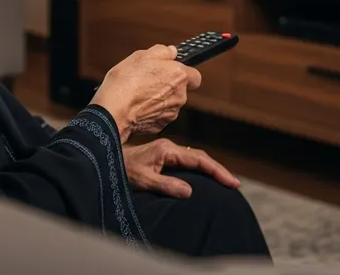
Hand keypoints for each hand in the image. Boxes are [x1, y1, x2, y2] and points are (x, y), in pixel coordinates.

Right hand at [90, 45, 200, 143]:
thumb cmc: (126, 82)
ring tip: (138, 93)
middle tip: (148, 80)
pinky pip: (159, 115)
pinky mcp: (160, 125)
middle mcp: (179, 96)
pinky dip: (151, 111)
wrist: (113, 111)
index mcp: (179, 75)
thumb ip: (161, 51)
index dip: (183, 72)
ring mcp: (171, 113)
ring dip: (159, 99)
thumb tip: (171, 51)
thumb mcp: (141, 55)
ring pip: (169, 103)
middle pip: (180, 90)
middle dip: (167, 85)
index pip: (194, 76)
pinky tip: (136, 105)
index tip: (170, 70)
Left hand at [123, 138, 239, 198]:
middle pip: (200, 157)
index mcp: (166, 150)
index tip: (232, 182)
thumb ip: (166, 185)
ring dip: (209, 169)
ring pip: (194, 158)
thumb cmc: (123, 170)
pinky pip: (187, 162)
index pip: (198, 159)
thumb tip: (190, 191)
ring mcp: (166, 151)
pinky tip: (204, 177)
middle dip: (217, 169)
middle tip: (234, 184)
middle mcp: (168, 147)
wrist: (106, 157)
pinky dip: (199, 169)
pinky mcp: (162, 156)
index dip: (217, 171)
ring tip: (225, 181)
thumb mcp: (143, 180)